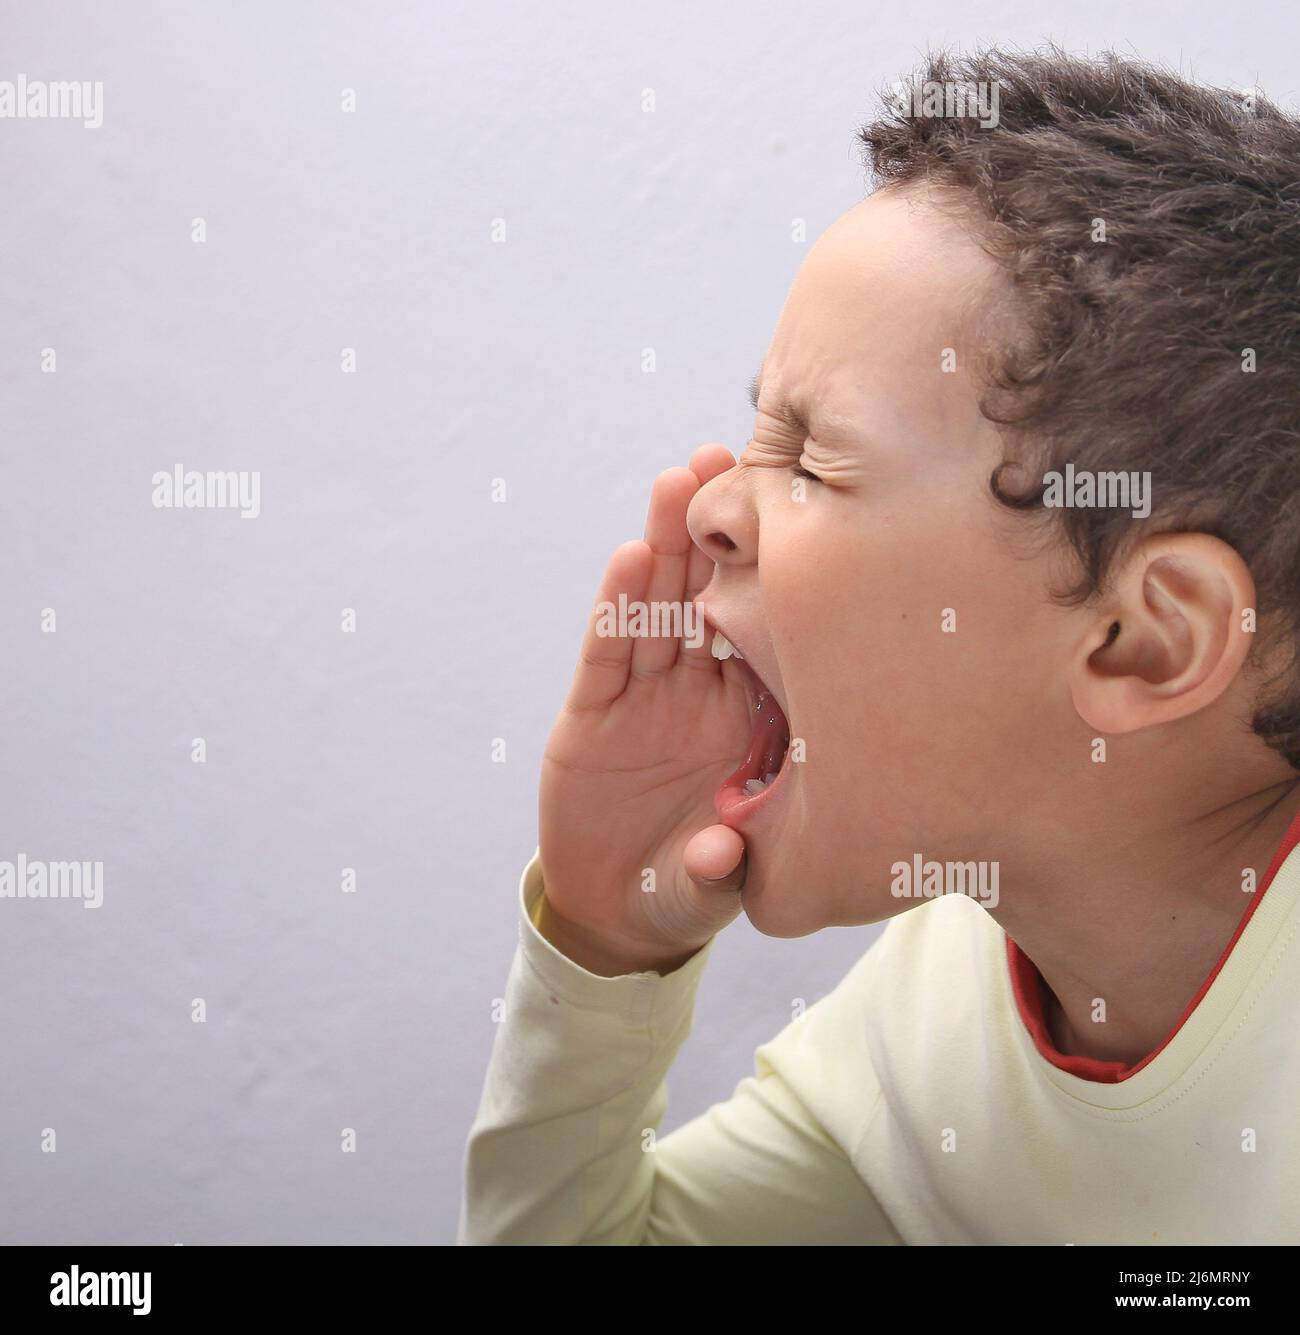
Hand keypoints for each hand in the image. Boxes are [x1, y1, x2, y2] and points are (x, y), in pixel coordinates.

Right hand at [537, 445, 751, 974]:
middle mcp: (702, 694)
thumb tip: (721, 857)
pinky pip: (608, 653)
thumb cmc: (687, 885)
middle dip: (717, 532)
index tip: (794, 511)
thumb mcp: (706, 890)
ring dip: (666, 546)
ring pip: (659, 609)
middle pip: (710, 598)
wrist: (619, 905)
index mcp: (751, 720)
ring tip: (678, 481)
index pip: (766, 634)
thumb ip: (715, 877)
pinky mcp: (593, 712)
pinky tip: (627, 561)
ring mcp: (646, 697)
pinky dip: (617, 609)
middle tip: (730, 457)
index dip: (775, 575)